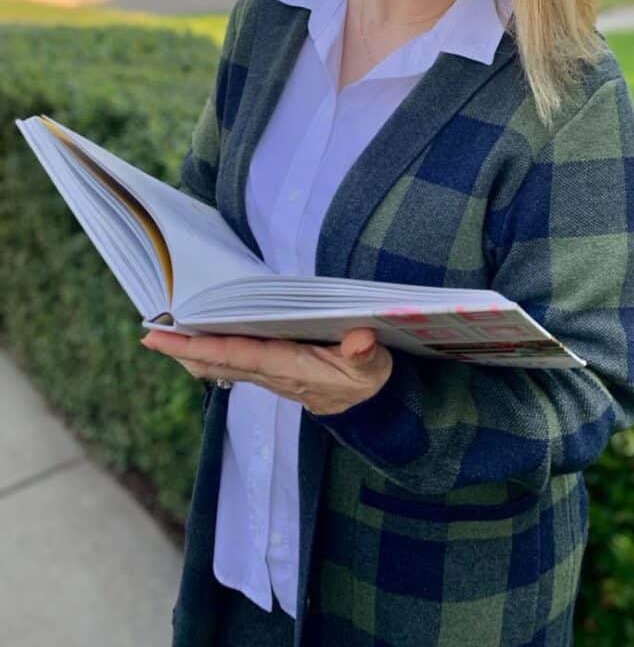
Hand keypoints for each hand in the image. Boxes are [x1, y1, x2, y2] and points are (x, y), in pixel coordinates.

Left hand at [140, 327, 392, 415]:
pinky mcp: (271, 373)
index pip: (238, 354)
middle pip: (218, 362)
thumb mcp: (373, 366)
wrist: (370, 409)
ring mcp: (269, 376)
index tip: (170, 338)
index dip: (203, 344)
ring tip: (163, 337)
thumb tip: (360, 339)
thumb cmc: (368, 380)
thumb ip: (365, 353)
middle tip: (150, 335)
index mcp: (290, 367)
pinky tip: (197, 343)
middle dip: (184, 350)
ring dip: (192, 352)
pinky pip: (232, 363)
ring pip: (221, 365)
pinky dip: (210, 352)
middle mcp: (272, 374)